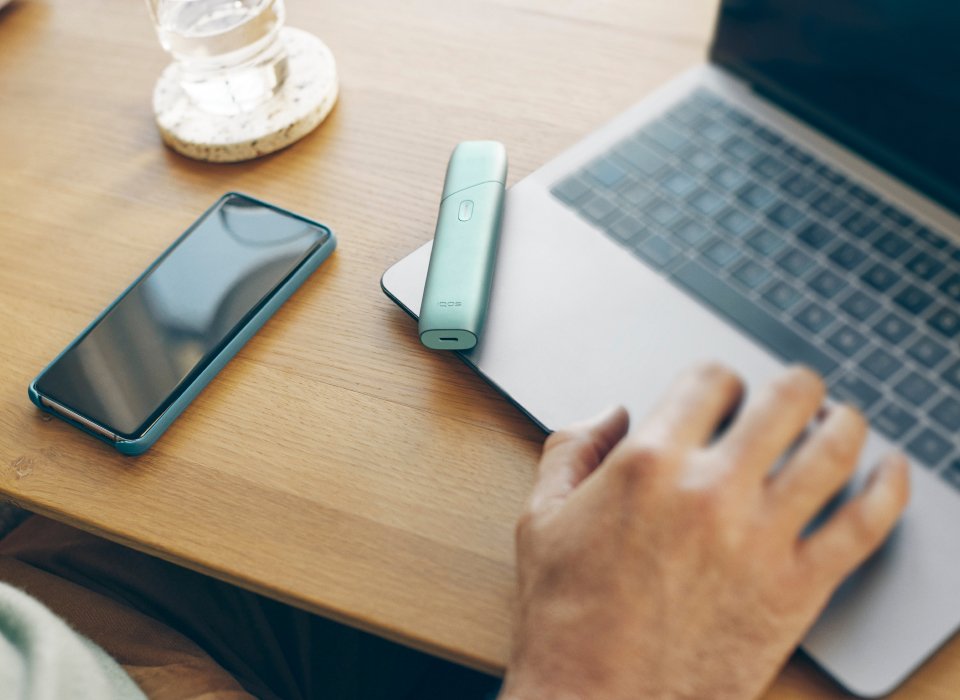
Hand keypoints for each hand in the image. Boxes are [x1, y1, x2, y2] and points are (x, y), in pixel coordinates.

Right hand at [499, 364, 909, 699]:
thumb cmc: (566, 617)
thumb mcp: (540, 518)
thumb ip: (571, 448)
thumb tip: (610, 414)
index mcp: (648, 465)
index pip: (710, 381)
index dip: (719, 378)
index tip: (723, 393)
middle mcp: (711, 490)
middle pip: (784, 398)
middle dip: (793, 386)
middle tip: (793, 395)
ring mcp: (761, 538)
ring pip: (834, 450)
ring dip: (845, 423)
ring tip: (841, 421)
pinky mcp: (797, 588)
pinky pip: (865, 525)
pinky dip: (889, 488)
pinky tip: (891, 471)